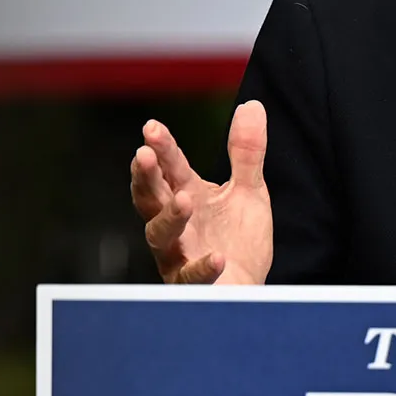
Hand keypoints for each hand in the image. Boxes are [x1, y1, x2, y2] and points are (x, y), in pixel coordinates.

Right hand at [129, 101, 273, 285]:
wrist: (248, 289)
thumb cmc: (238, 241)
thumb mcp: (248, 191)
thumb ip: (246, 153)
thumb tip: (252, 106)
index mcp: (186, 196)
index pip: (170, 168)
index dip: (161, 148)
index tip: (152, 128)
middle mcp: (175, 225)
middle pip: (151, 199)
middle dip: (146, 178)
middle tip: (143, 156)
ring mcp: (179, 255)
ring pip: (160, 237)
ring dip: (169, 217)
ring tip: (183, 199)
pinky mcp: (193, 286)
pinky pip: (191, 277)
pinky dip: (201, 267)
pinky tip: (217, 257)